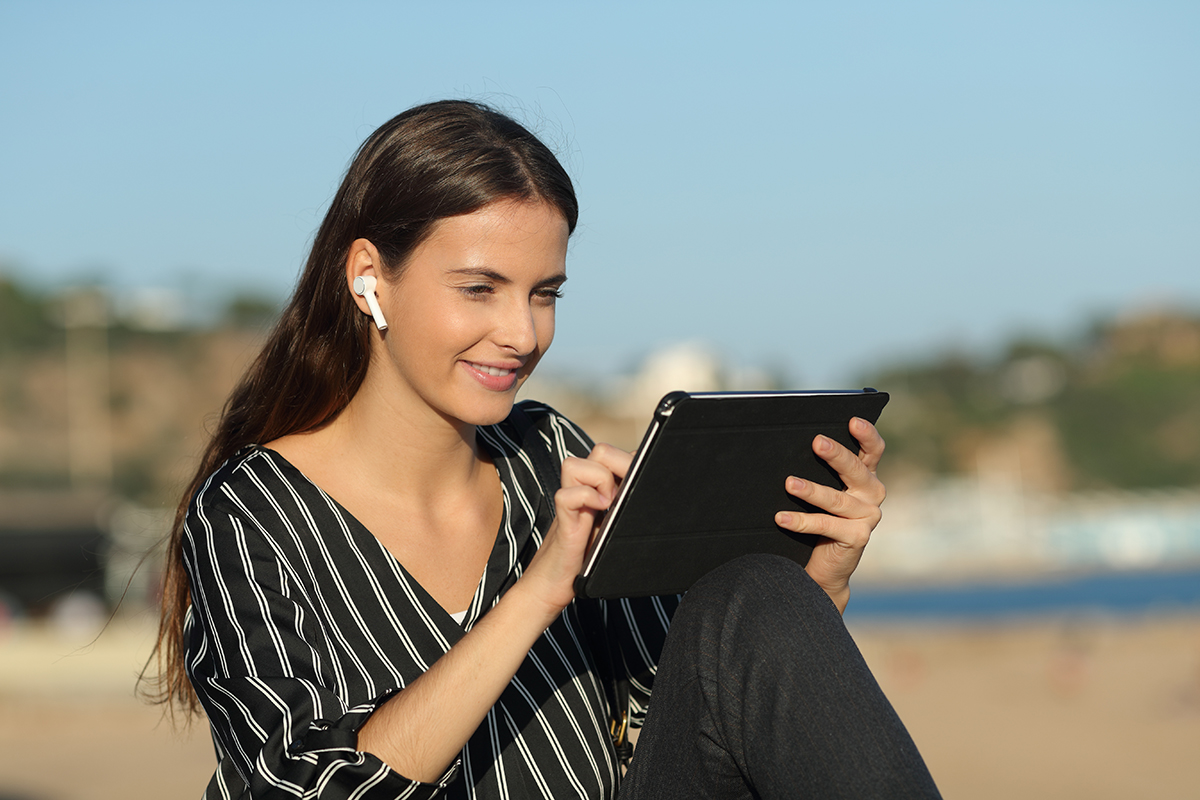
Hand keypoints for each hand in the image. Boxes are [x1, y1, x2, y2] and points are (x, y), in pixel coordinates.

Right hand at [521, 443, 631, 614]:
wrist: (554, 586)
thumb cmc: (588, 559)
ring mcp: (570, 503)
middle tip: (626, 495)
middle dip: (620, 465)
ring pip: (575, 464)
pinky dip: (585, 498)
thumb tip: (658, 491)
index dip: (631, 461)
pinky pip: (567, 495)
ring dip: (599, 480)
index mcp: (600, 489)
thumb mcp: (615, 528)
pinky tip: (600, 512)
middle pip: (600, 451)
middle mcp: (583, 490)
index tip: (645, 478)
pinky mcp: (562, 521)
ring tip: (610, 504)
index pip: (617, 455)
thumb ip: (626, 506)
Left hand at [773, 417, 885, 613]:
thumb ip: (821, 472)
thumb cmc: (820, 519)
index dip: (866, 435)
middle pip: (856, 470)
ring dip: (810, 490)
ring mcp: (868, 517)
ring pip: (836, 499)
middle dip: (836, 454)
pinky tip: (781, 517)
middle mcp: (872, 494)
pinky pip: (825, 525)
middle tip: (817, 441)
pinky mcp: (858, 537)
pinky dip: (801, 521)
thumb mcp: (824, 491)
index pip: (873, 450)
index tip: (852, 420)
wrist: (825, 565)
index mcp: (866, 476)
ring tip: (789, 482)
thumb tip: (789, 446)